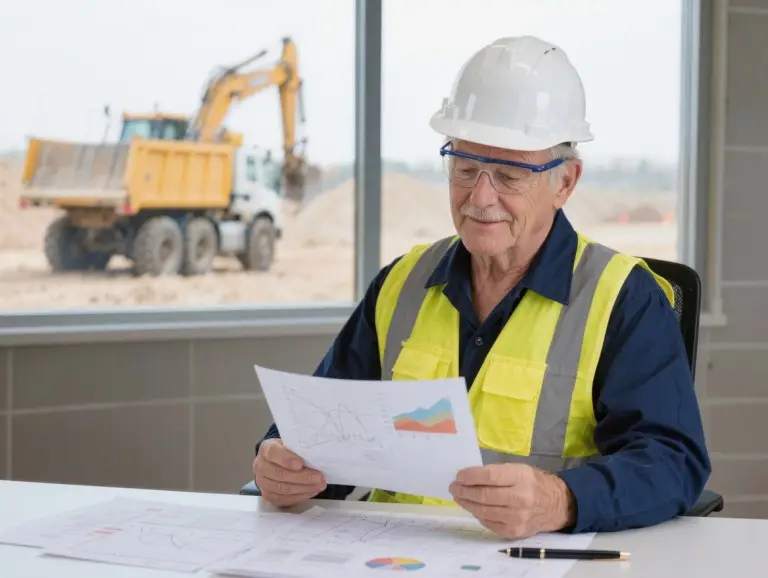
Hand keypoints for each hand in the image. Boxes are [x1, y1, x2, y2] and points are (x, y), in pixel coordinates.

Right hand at [253, 439, 326, 506]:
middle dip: (302, 477)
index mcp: (266, 449)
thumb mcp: (292, 443)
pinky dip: (299, 496)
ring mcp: (262, 482)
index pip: (273, 453)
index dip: (286, 459)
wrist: (277, 461)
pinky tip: (311, 492)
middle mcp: (261, 466)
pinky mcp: (268, 495)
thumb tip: (317, 454)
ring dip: (303, 488)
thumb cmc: (288, 451)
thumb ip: (300, 448)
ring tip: (319, 485)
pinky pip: (284, 499)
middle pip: (279, 474)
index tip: (300, 464)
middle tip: (319, 478)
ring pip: (282, 489)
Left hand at [449, 463, 574, 538]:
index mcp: (521, 478)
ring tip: (459, 497)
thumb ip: (495, 472)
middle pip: (484, 496)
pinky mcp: (514, 532)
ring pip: (483, 511)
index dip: (470, 476)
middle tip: (453, 487)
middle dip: (464, 491)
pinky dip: (478, 514)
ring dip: (467, 504)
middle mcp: (520, 499)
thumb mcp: (518, 469)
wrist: (556, 505)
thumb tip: (468, 477)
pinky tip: (473, 508)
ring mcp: (517, 518)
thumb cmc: (533, 483)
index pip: (489, 477)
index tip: (458, 476)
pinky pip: (489, 523)